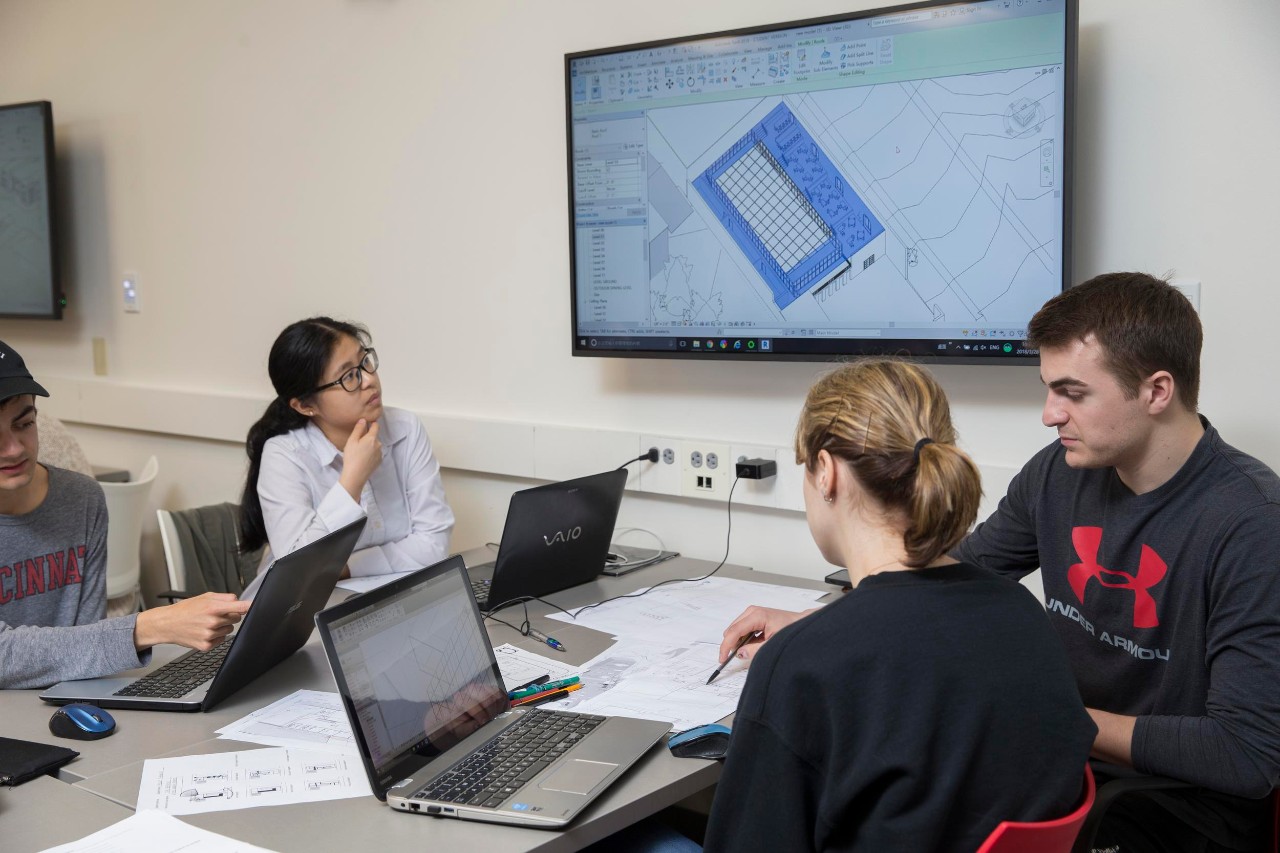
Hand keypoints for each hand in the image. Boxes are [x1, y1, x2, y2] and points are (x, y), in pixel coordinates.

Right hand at [133, 592, 251, 651]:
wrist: (167, 624)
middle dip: (229, 615)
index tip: (256, 607)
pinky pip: (221, 640)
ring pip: (229, 630)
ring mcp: (209, 635)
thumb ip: (223, 598)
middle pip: (236, 619)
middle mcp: (212, 622)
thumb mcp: (204, 597)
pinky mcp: (206, 645)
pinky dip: (216, 636)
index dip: (249, 607)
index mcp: (213, 608)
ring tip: (207, 623)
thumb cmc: (184, 609)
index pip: (238, 608)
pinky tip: (204, 631)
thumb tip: (238, 600)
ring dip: (222, 626)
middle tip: (215, 614)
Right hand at [339, 418, 381, 500]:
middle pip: (374, 436)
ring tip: (359, 452)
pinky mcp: (379, 461)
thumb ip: (358, 429)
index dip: (372, 423)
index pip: (376, 426)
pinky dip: (370, 454)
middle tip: (357, 443)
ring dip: (369, 446)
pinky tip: (363, 458)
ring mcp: (380, 453)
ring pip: (375, 445)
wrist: (355, 476)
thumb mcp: (352, 441)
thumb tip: (363, 420)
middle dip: (367, 437)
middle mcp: (379, 445)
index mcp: (372, 438)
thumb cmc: (352, 457)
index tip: (367, 423)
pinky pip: (375, 453)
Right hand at [717, 606, 817, 664]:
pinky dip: (743, 638)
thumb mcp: (772, 644)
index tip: (722, 659)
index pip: (734, 631)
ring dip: (738, 642)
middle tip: (735, 657)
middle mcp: (752, 611)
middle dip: (731, 645)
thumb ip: (754, 650)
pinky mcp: (753, 616)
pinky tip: (753, 643)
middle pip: (732, 630)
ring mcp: (752, 613)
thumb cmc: (790, 631)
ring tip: (750, 649)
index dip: (726, 646)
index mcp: (756, 616)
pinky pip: (741, 629)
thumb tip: (739, 653)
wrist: (800, 623)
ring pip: (735, 630)